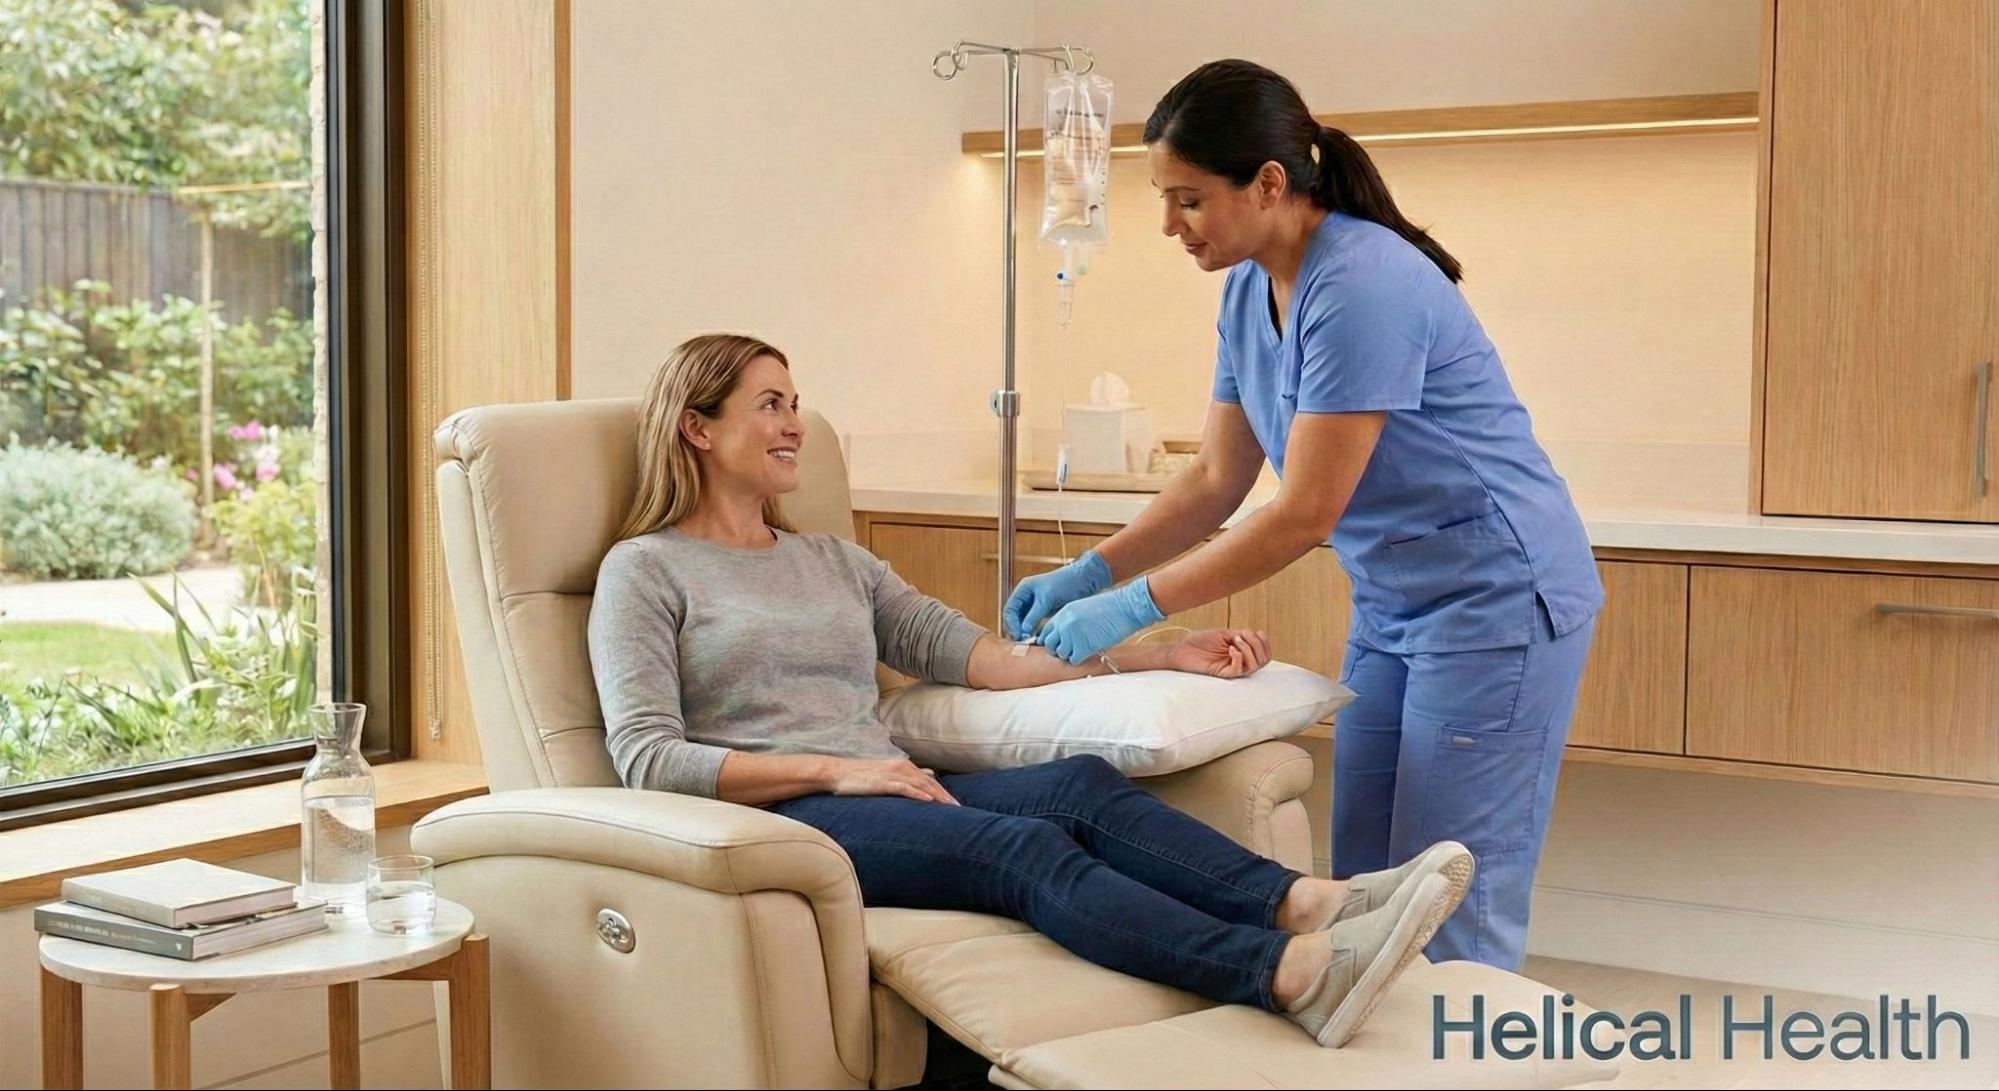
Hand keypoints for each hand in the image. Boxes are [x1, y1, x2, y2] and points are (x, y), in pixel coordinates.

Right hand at [826, 757, 958, 804]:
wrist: (837, 773)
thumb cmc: (860, 777)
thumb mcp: (886, 775)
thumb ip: (906, 777)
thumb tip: (926, 777)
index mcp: (904, 766)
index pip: (929, 781)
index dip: (944, 792)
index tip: (956, 805)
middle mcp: (902, 767)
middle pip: (930, 783)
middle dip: (946, 796)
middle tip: (960, 810)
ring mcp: (893, 774)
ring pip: (921, 785)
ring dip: (938, 796)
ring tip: (951, 808)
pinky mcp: (883, 782)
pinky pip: (904, 788)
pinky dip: (917, 794)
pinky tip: (928, 801)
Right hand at [1003, 550, 1111, 639]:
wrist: (1085, 580)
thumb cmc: (1065, 584)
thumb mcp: (1047, 599)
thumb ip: (1034, 615)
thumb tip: (1023, 632)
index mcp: (1024, 590)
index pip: (1010, 610)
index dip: (1011, 624)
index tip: (1017, 636)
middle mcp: (1027, 598)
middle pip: (1015, 618)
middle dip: (1017, 630)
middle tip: (1022, 643)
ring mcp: (1035, 605)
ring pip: (1024, 622)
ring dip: (1025, 632)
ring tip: (1029, 643)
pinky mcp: (1045, 612)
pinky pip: (1035, 624)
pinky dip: (1034, 632)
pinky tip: (1038, 639)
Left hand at [1040, 577, 1166, 665]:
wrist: (1127, 607)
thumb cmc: (1112, 608)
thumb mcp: (1084, 609)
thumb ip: (1071, 622)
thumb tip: (1065, 639)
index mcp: (1063, 613)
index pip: (1046, 632)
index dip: (1053, 641)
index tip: (1061, 645)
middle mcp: (1064, 623)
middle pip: (1050, 645)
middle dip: (1060, 650)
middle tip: (1074, 650)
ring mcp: (1072, 635)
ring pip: (1061, 654)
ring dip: (1072, 655)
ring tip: (1085, 650)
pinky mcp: (1084, 646)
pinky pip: (1074, 660)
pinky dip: (1081, 660)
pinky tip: (1091, 653)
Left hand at [1166, 629, 1270, 677]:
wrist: (1182, 648)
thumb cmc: (1200, 640)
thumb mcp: (1224, 633)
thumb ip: (1241, 635)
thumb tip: (1255, 635)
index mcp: (1242, 652)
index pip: (1264, 653)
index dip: (1265, 643)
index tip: (1256, 631)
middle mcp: (1240, 662)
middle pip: (1263, 661)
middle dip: (1258, 645)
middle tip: (1243, 635)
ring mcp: (1232, 668)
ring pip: (1254, 666)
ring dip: (1248, 650)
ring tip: (1236, 641)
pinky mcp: (1223, 674)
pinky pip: (1238, 671)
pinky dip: (1239, 658)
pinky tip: (1231, 649)